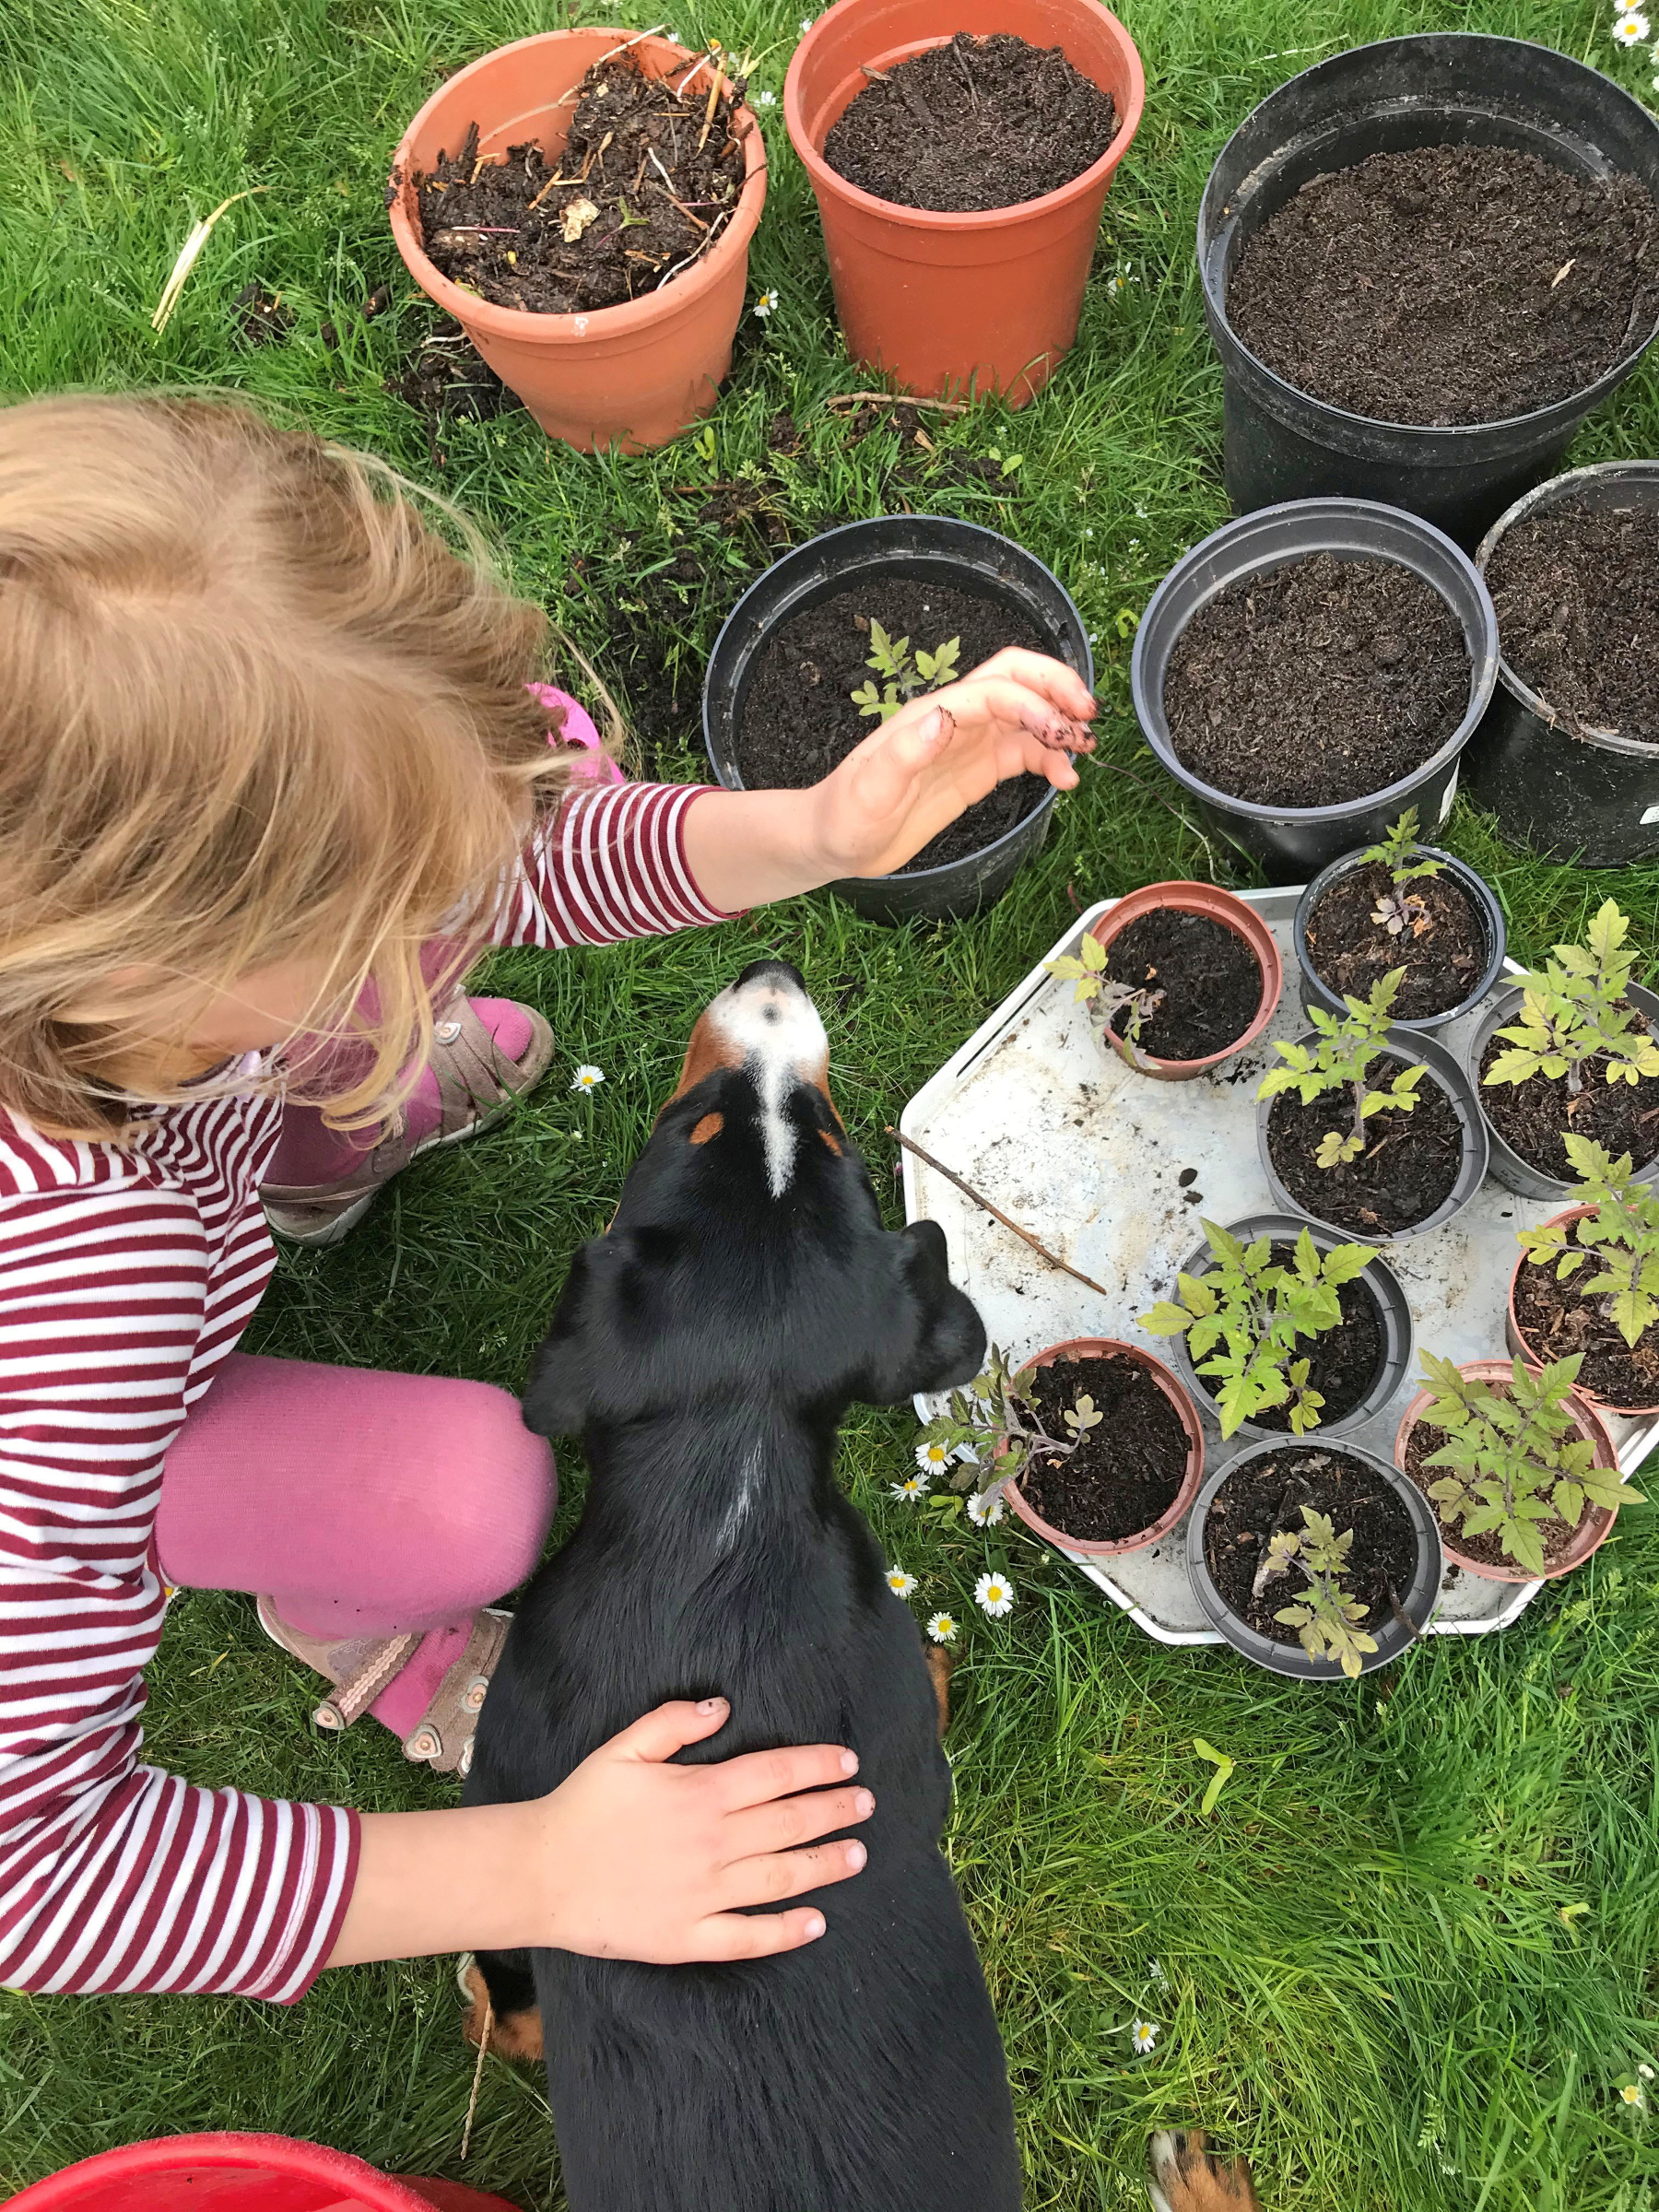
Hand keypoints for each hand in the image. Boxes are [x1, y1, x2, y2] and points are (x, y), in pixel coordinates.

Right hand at [531, 1696, 871, 1961]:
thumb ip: (674, 1722)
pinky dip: (787, 1931)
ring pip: (781, 1876)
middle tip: (866, 1806)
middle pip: (791, 1823)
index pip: (778, 1774)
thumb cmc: (582, 1805)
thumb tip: (723, 1706)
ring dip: (825, 1864)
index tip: (849, 1764)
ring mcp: (705, 1893)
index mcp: (701, 1792)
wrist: (539, 1873)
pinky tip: (816, 1922)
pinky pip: (749, 1936)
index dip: (819, 1767)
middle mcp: (714, 1842)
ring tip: (857, 1856)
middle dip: (835, 1811)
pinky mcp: (689, 1937)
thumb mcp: (623, 1748)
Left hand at [805, 646, 1097, 879]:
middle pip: (1016, 680)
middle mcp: (955, 721)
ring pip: (1028, 716)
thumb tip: (944, 718)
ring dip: (1061, 726)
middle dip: (1057, 688)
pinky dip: (1050, 760)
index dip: (1033, 703)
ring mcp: (969, 745)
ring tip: (1086, 752)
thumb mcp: (869, 791)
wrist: (833, 843)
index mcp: (932, 717)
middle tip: (1088, 717)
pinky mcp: (976, 771)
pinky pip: (1023, 753)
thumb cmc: (845, 816)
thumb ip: (905, 753)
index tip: (1061, 732)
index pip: (995, 690)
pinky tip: (1065, 780)